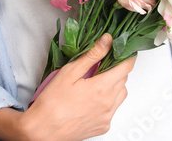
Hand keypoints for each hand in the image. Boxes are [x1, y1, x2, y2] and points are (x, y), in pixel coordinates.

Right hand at [19, 34, 134, 140]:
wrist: (43, 130)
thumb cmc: (52, 102)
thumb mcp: (70, 72)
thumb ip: (92, 55)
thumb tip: (107, 41)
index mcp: (101, 88)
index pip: (126, 67)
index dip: (127, 56)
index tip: (123, 49)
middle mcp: (108, 104)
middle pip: (123, 80)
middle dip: (117, 69)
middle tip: (102, 64)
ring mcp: (107, 117)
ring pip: (121, 95)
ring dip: (114, 85)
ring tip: (96, 82)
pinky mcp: (103, 126)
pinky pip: (113, 109)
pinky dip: (108, 101)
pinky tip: (92, 98)